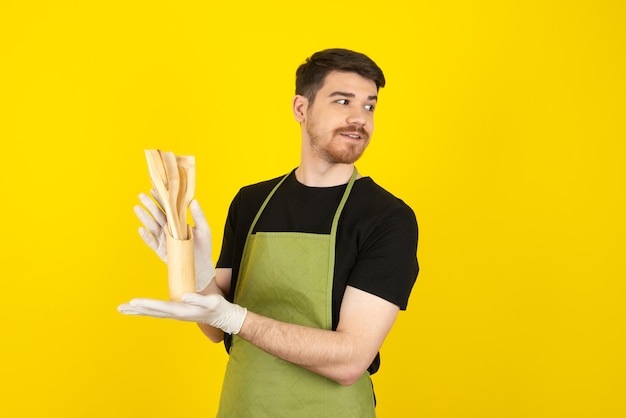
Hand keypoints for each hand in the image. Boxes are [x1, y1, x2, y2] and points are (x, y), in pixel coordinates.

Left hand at [118, 293, 246, 334]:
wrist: (223, 317)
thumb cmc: (218, 308)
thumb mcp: (211, 302)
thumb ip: (198, 300)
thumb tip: (184, 296)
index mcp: (182, 311)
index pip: (161, 307)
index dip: (147, 304)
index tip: (133, 302)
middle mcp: (176, 314)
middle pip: (152, 312)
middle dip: (136, 309)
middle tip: (120, 308)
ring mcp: (176, 314)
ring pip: (153, 313)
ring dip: (138, 311)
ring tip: (124, 309)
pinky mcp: (177, 312)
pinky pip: (158, 311)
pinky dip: (147, 309)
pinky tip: (141, 308)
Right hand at [134, 192, 215, 290]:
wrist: (201, 267)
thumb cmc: (203, 248)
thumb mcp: (204, 229)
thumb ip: (199, 216)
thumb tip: (194, 200)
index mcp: (178, 222)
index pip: (168, 208)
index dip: (161, 199)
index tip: (154, 188)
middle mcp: (169, 229)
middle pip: (157, 215)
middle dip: (149, 205)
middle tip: (141, 195)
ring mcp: (164, 240)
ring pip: (152, 226)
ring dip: (144, 217)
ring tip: (137, 208)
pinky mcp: (161, 251)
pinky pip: (152, 242)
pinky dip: (146, 236)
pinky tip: (141, 229)